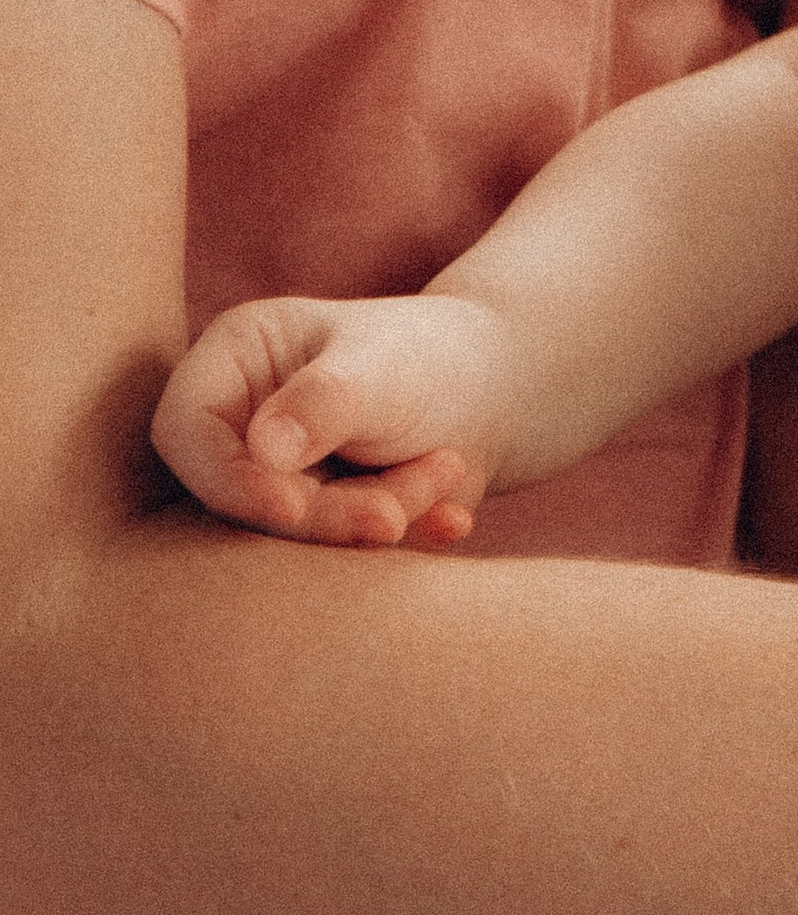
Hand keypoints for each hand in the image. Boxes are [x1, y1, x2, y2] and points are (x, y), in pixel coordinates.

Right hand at [150, 291, 510, 545]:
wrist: (495, 393)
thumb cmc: (429, 357)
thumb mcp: (382, 366)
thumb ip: (325, 402)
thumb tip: (263, 450)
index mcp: (234, 359)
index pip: (186, 429)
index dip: (227, 478)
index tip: (293, 508)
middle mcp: (238, 423)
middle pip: (239, 497)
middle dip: (326, 514)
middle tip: (400, 508)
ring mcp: (270, 478)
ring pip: (290, 536)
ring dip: (375, 518)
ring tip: (447, 468)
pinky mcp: (310, 522)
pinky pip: (333, 557)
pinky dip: (397, 540)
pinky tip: (452, 519)